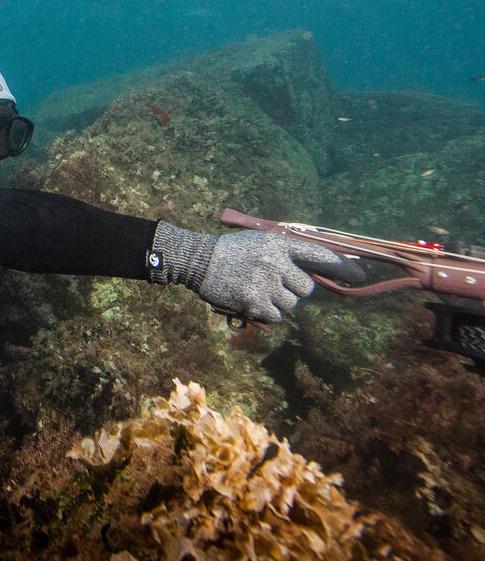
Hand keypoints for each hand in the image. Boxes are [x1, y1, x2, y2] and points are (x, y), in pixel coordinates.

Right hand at [198, 231, 364, 322]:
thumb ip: (287, 255)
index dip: (342, 267)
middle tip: (273, 283)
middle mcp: (275, 262)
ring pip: (291, 305)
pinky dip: (265, 312)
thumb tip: (318, 274)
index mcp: (279, 244)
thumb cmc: (232, 252)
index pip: (320, 255)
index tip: (361, 276)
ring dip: (277, 302)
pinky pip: (276, 316)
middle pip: (306, 288)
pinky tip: (249, 298)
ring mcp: (265, 283)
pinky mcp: (254, 302)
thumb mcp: (260, 243)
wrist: (198, 260)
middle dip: (294, 289)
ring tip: (256, 289)